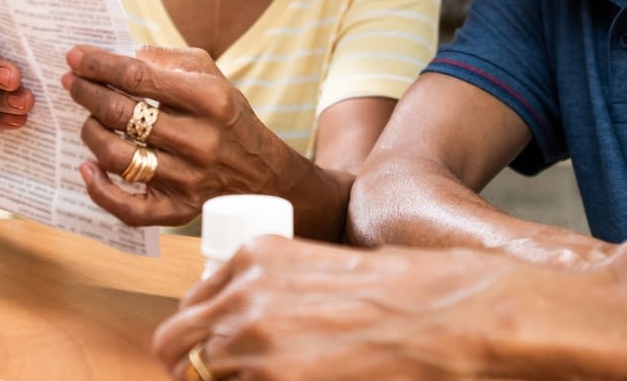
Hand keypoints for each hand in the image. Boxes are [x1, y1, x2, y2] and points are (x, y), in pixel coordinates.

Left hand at [63, 44, 292, 227]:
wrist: (263, 172)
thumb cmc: (227, 116)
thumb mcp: (212, 75)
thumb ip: (168, 59)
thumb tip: (122, 55)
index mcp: (209, 99)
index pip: (138, 77)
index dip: (99, 65)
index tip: (75, 56)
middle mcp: (199, 139)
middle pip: (121, 114)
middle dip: (86, 93)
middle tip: (71, 83)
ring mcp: (188, 178)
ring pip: (117, 156)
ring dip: (90, 133)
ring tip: (88, 120)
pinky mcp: (179, 209)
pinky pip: (128, 207)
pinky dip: (99, 189)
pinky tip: (87, 169)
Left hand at [152, 236, 507, 379]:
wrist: (449, 315)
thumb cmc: (407, 293)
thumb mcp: (326, 270)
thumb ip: (277, 293)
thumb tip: (248, 331)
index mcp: (255, 257)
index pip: (190, 308)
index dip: (201, 340)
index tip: (217, 356)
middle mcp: (242, 295)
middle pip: (176, 348)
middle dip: (194, 369)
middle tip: (226, 378)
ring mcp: (253, 343)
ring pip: (201, 378)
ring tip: (278, 375)